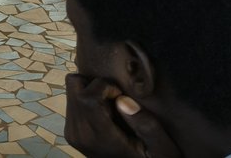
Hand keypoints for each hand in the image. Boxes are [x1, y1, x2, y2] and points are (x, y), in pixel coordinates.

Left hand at [65, 74, 180, 157]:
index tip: (121, 95)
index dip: (104, 86)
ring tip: (111, 108)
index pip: (86, 96)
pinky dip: (87, 100)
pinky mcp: (70, 132)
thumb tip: (122, 100)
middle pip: (74, 85)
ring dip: (91, 91)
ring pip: (71, 90)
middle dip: (95, 84)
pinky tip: (104, 114)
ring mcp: (71, 133)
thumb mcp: (160, 147)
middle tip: (115, 98)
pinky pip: (72, 101)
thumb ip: (146, 124)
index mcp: (98, 137)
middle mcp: (79, 134)